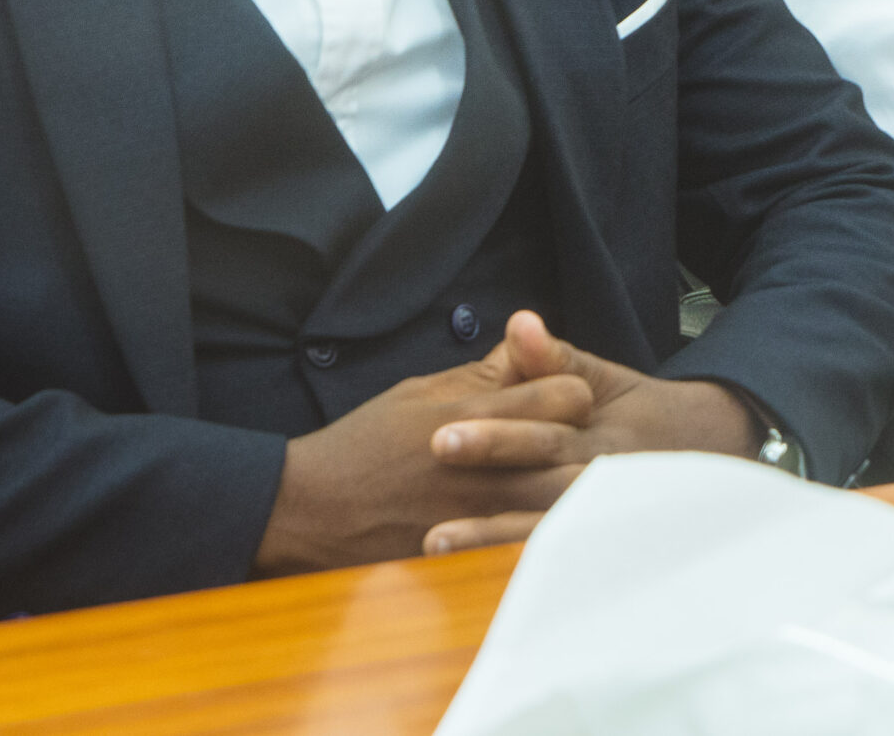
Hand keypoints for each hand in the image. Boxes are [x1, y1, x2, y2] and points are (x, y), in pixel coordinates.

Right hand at [252, 349, 596, 576]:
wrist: (310, 510)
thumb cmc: (365, 444)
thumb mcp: (421, 391)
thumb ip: (484, 372)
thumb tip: (532, 338)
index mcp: (473, 415)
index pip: (567, 395)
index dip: (574, 394)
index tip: (563, 400)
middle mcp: (481, 465)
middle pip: (576, 450)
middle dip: (584, 445)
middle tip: (576, 447)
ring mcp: (476, 514)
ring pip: (559, 504)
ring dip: (571, 493)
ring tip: (569, 486)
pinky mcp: (466, 555)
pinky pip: (526, 547)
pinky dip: (542, 535)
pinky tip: (546, 528)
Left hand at [420, 310, 761, 554]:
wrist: (702, 455)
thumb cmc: (635, 414)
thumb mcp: (601, 380)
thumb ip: (555, 358)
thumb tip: (519, 320)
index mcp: (600, 435)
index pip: (544, 435)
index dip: (494, 436)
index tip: (439, 434)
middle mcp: (603, 480)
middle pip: (541, 485)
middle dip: (487, 487)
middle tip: (430, 478)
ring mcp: (603, 521)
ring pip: (545, 533)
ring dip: (489, 538)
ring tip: (433, 542)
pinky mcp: (600, 551)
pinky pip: (555, 566)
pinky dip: (513, 573)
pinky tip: (470, 581)